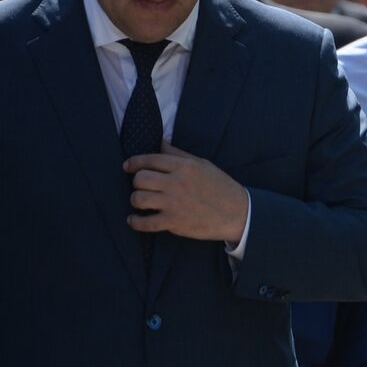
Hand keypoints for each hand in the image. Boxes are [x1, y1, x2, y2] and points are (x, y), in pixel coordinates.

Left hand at [124, 142, 248, 243]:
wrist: (238, 213)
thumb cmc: (221, 187)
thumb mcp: (203, 164)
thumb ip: (179, 154)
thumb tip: (161, 143)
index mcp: (184, 167)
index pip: (150, 160)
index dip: (134, 163)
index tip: (128, 167)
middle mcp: (177, 183)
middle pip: (140, 179)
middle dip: (137, 182)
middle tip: (142, 186)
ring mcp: (174, 203)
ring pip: (138, 199)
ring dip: (136, 200)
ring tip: (140, 202)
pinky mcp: (174, 222)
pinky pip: (145, 223)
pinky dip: (135, 222)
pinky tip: (134, 220)